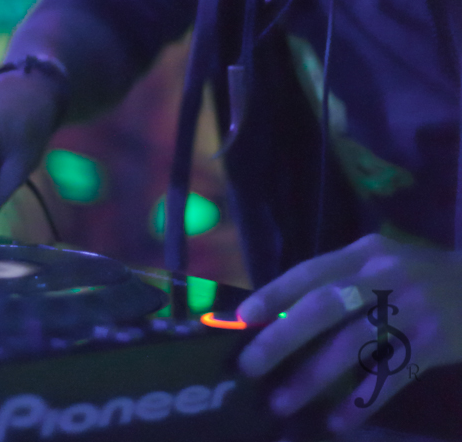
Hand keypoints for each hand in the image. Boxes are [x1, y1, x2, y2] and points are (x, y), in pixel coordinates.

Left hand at [236, 233, 461, 435]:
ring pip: (351, 345)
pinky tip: (336, 422)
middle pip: (323, 306)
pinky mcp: (432, 344)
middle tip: (250, 365)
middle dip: (282, 337)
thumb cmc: (422, 276)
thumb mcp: (383, 263)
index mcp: (365, 253)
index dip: (275, 295)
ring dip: (312, 376)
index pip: (310, 272)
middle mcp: (384, 276)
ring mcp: (409, 310)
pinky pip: (389, 377)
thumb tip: (284, 313)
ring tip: (281, 401)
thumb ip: (342, 280)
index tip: (243, 319)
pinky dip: (360, 402)